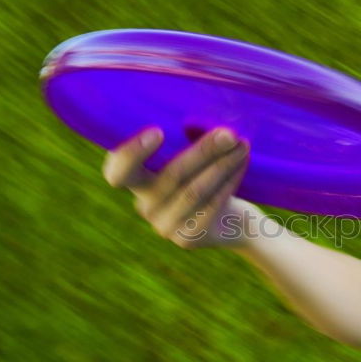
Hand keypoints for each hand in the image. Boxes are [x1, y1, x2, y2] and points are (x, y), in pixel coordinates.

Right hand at [103, 127, 257, 248]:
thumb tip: (205, 123)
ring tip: (242, 145)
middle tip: (228, 134)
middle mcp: (146, 206)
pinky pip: (210, 206)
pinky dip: (228, 182)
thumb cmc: (209, 178)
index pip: (118, 172)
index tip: (158, 132)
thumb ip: (189, 142)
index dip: (131, 154)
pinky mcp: (187, 238)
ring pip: (195, 190)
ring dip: (222, 165)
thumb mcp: (196, 160)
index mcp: (138, 182)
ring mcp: (164, 226)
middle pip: (171, 176)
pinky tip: (241, 165)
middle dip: (203, 151)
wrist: (232, 223)